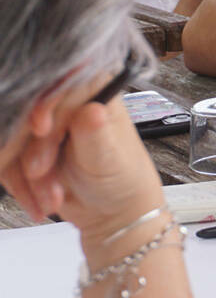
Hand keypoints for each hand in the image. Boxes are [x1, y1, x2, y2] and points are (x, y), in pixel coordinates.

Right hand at [0, 98, 162, 241]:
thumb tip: (92, 110)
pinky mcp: (29, 149)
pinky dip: (20, 186)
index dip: (46, 106)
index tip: (41, 130)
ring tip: (53, 199)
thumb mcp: (108, 158)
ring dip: (27, 176)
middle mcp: (69, 103)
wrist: (111, 210)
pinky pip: (8, 161)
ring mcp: (47, 126)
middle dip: (33, 151)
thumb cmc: (122, 178)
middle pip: (29, 114)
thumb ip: (95, 134)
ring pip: (15, 141)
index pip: (63, 87)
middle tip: (40, 174)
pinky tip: (41, 202)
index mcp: (96, 92)